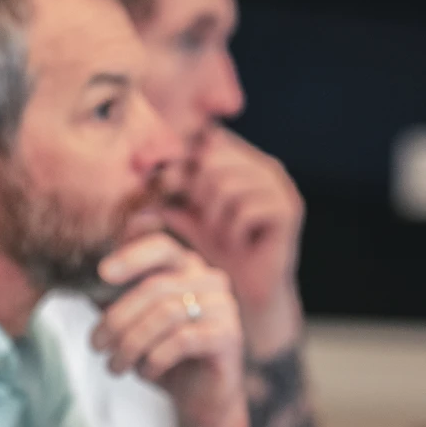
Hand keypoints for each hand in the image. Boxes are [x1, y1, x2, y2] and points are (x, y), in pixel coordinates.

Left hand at [91, 233, 247, 426]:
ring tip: (114, 366)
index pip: (161, 247)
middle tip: (96, 346)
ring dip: (131, 344)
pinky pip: (182, 340)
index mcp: (187, 269)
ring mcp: (224, 307)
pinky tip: (145, 372)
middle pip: (154, 287)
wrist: (202, 400)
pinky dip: (155, 358)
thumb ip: (114, 303)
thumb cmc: (164, 359)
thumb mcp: (134, 328)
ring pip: (166, 314)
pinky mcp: (229, 336)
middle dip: (117, 319)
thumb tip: (80, 286)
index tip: (102, 274)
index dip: (132, 257)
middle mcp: (210, 281)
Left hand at [164, 128, 304, 357]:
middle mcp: (263, 165)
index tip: (157, 178)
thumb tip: (137, 169)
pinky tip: (234, 243)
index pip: (205, 138)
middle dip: (194, 191)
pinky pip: (245, 209)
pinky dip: (231, 231)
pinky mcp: (288, 209)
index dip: (177, 154)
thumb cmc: (217, 248)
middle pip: (211, 159)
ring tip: (217, 234)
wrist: (248, 288)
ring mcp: (279, 185)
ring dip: (212, 216)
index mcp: (241, 159)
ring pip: (226, 184)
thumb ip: (167, 191)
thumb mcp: (186, 215)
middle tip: (197, 218)